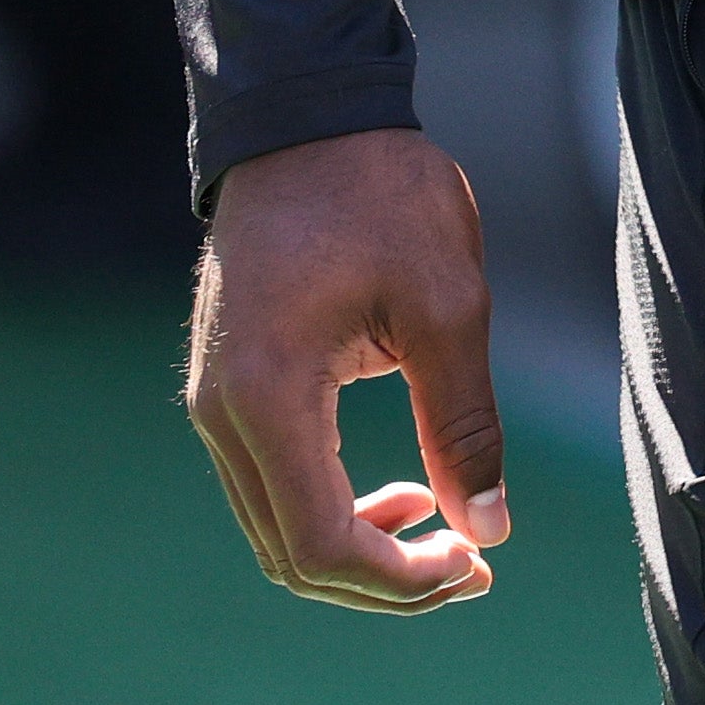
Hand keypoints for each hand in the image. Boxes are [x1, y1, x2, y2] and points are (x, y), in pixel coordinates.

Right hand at [183, 129, 509, 610]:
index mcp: (268, 397)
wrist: (306, 122)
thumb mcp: (447, 304)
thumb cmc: (380, 196)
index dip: (399, 580)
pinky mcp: (228, 390)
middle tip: (472, 568)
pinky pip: (274, 485)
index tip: (474, 567)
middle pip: (290, 554)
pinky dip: (334, 509)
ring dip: (360, 551)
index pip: (321, 542)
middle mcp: (222, 416)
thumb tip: (488, 526)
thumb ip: (463, 422)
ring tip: (448, 536)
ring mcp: (215, 405)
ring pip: (277, 527)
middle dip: (383, 581)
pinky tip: (404, 491)